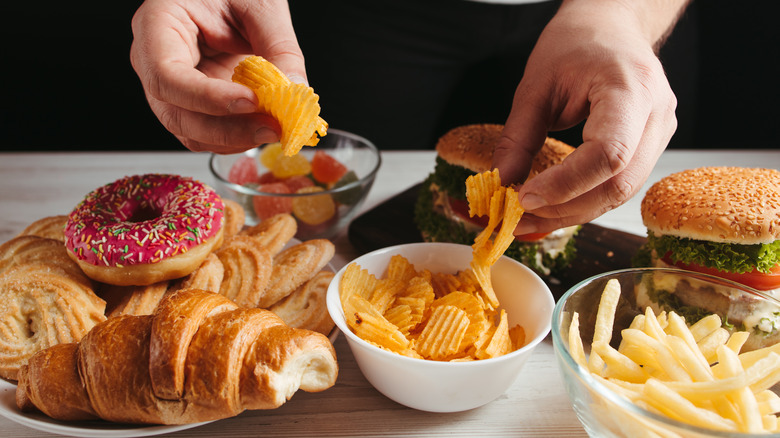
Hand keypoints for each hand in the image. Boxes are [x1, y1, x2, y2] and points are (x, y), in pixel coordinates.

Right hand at [130, 0, 303, 152]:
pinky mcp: (196, 103)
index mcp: (157, 24)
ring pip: (191, 131)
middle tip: (271, 127)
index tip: (250, 101)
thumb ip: (279, 47)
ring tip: (273, 128)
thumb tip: (295, 90)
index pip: (166, 75)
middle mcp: (156, 60)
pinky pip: (209, 132)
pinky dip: (238, 137)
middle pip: (176, 114)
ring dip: (235, 139)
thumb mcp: (261, 5)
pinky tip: (264, 127)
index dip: (207, 97)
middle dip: (227, 129)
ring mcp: (174, 87)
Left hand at [492, 0, 679, 233]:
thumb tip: (501, 182)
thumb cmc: (577, 43)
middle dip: (566, 209)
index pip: (607, 154)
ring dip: (574, 212)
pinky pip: (620, 185)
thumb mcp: (536, 85)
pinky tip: (554, 207)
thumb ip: (519, 136)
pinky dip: (585, 201)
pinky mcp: (651, 146)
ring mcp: (660, 132)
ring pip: (621, 193)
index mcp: (631, 89)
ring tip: (530, 219)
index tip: (524, 197)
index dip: (566, 184)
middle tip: (520, 219)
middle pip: (618, 184)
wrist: (611, 26)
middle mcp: (656, 114)